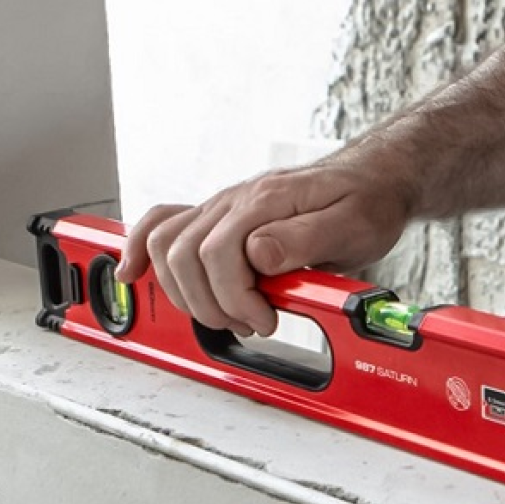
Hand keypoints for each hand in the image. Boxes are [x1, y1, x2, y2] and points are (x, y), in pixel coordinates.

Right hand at [116, 157, 413, 337]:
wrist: (373, 179)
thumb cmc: (366, 202)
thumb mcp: (352, 226)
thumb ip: (304, 240)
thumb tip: (258, 256)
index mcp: (265, 202)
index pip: (218, 255)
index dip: (235, 299)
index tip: (265, 320)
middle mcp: (235, 201)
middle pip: (183, 255)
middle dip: (210, 304)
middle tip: (250, 323)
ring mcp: (222, 207)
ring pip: (166, 246)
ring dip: (184, 292)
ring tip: (225, 315)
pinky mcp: (219, 217)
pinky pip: (163, 226)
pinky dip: (141, 251)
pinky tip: (131, 272)